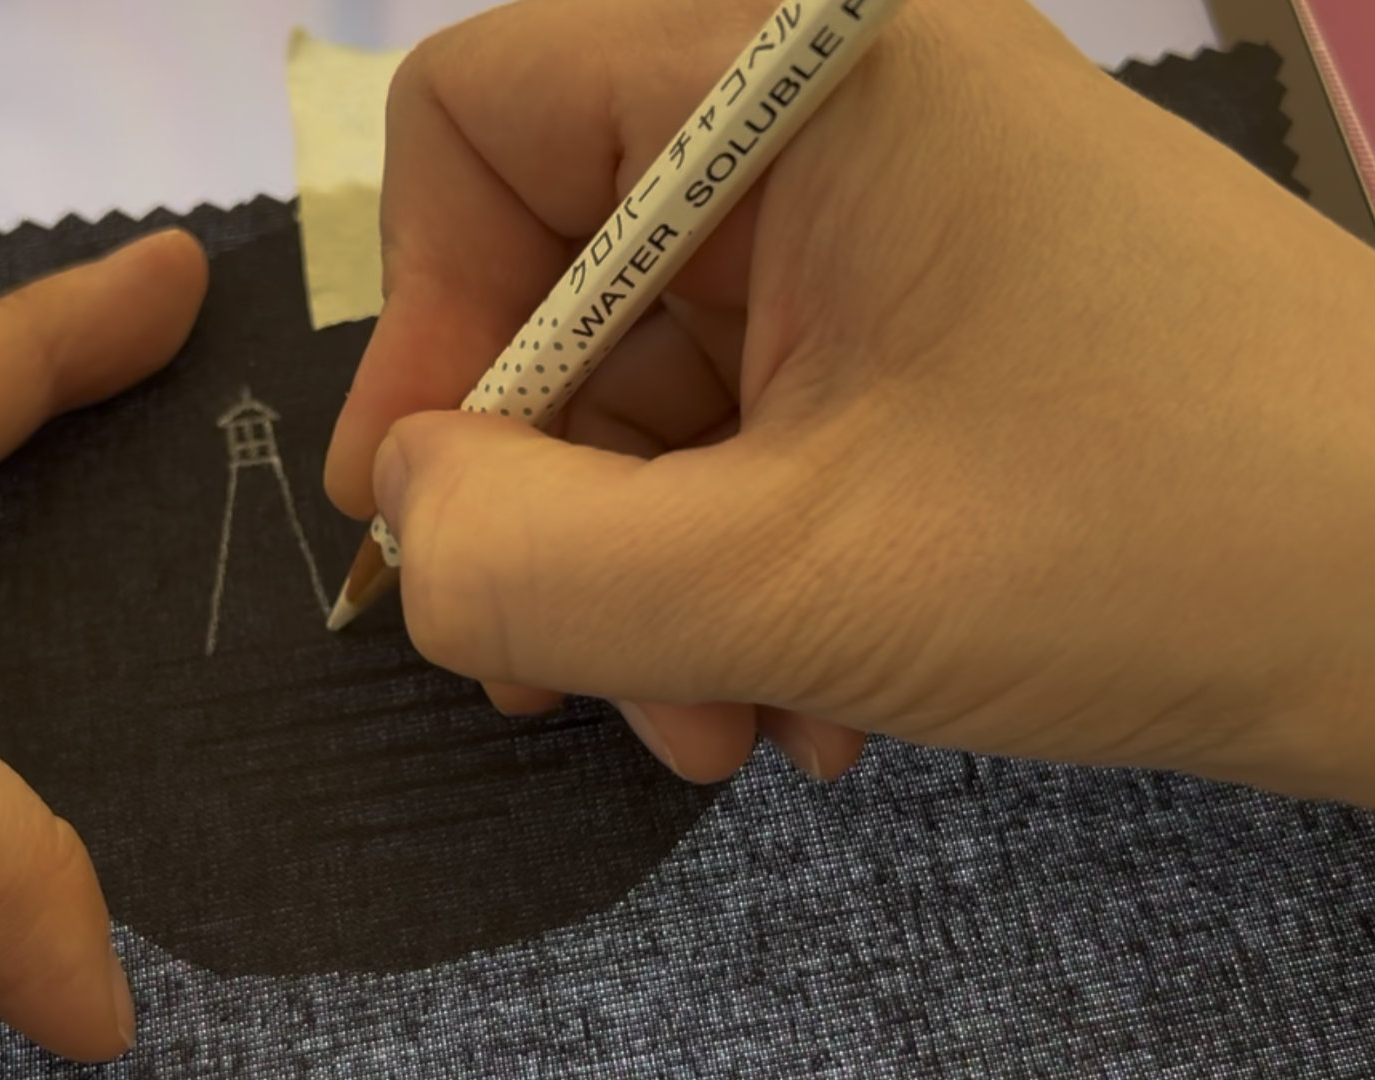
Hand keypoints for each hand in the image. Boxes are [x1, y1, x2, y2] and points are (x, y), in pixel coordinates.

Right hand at [324, 0, 1374, 803]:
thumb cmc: (1159, 543)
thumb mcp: (802, 577)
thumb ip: (532, 563)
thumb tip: (402, 528)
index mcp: (794, 68)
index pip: (482, 116)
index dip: (425, 317)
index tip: (428, 509)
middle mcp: (828, 111)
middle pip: (565, 279)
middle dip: (561, 508)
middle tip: (577, 689)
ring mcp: (888, 219)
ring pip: (660, 384)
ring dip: (661, 578)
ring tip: (737, 725)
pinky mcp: (932, 319)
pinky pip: (756, 427)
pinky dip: (749, 571)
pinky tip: (817, 697)